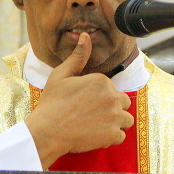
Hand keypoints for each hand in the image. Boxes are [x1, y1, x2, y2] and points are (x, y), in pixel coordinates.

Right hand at [25, 32, 133, 167]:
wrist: (47, 131)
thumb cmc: (52, 103)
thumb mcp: (61, 75)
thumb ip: (78, 56)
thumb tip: (85, 35)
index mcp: (102, 81)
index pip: (111, 88)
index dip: (99, 96)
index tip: (84, 103)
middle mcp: (112, 97)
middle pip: (123, 102)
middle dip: (111, 108)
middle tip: (91, 115)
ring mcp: (114, 116)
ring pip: (126, 120)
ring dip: (115, 123)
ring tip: (96, 125)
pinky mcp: (113, 134)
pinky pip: (120, 136)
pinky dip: (111, 138)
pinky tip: (95, 135)